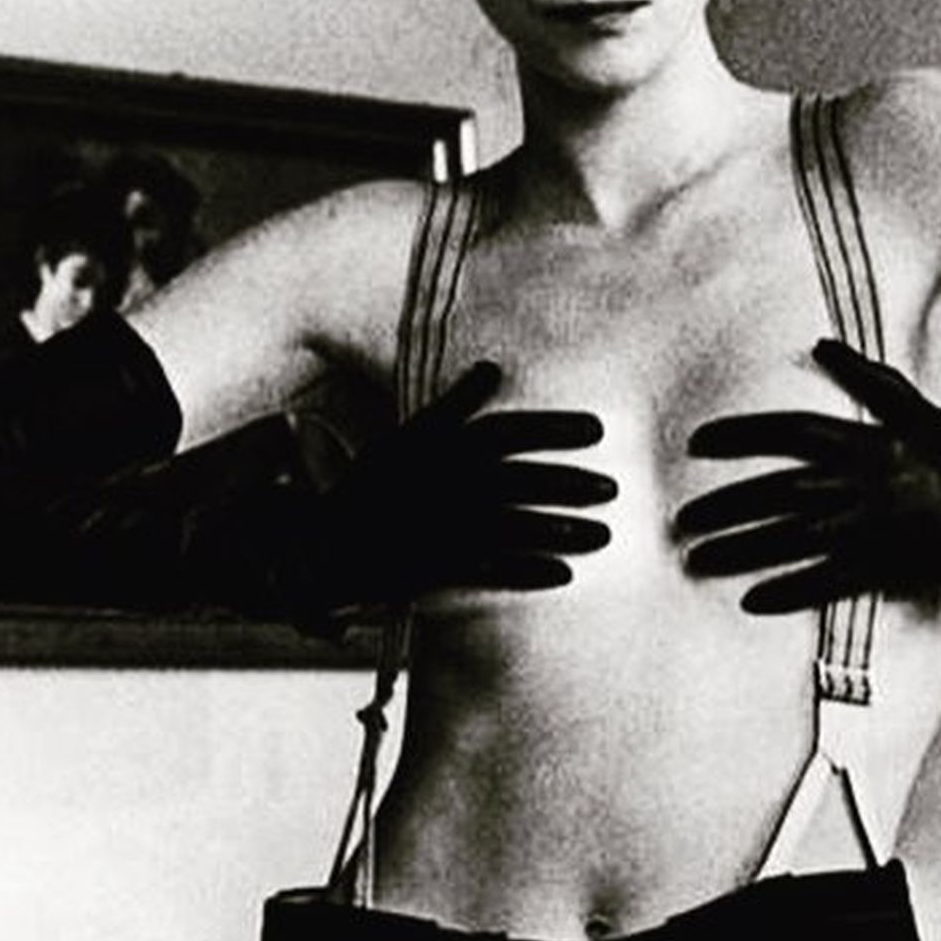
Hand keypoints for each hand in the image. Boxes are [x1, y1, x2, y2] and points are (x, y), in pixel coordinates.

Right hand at [306, 360, 616, 613]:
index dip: (554, 427)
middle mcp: (444, 484)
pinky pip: (491, 569)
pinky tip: (563, 574)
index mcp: (439, 447)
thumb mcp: (410, 434)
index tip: (598, 429)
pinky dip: (528, 571)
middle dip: (569, 483)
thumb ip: (454, 403)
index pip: (506, 430)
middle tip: (612, 488)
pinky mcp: (436, 566)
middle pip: (519, 479)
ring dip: (560, 530)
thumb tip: (491, 366)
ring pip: (512, 526)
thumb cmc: (375, 482)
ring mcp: (440, 526)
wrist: (327, 542)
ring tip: (603, 535)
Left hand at [675, 339, 940, 612]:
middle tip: (682, 521)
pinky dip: (785, 591)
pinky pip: (821, 583)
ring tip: (697, 559)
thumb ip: (870, 380)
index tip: (698, 443)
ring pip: (786, 540)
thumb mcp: (917, 413)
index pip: (787, 433)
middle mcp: (857, 484)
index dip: (740, 436)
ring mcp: (866, 529)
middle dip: (722, 507)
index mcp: (863, 443)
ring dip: (737, 550)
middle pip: (773, 493)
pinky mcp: (877, 568)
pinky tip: (750, 599)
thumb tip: (824, 346)